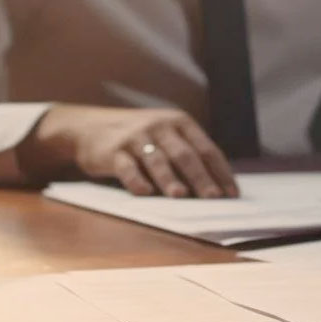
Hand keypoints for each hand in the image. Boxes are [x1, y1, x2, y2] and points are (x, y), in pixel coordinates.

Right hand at [18, 105, 238, 197]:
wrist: (89, 127)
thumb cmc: (139, 138)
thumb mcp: (166, 135)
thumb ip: (187, 154)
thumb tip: (216, 189)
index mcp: (180, 123)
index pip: (207, 149)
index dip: (221, 172)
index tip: (232, 194)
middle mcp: (160, 126)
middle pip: (185, 155)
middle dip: (201, 178)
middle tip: (213, 198)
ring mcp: (135, 138)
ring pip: (158, 160)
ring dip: (170, 179)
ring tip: (181, 196)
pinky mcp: (113, 151)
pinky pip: (127, 167)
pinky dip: (136, 180)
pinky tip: (145, 193)